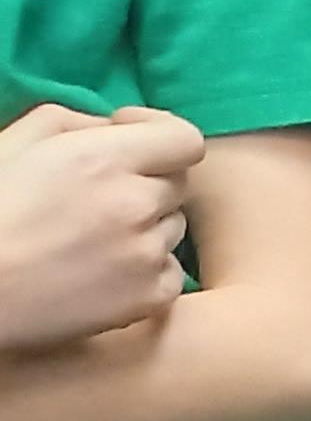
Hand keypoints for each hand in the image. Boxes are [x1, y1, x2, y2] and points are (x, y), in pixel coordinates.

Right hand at [0, 104, 200, 350]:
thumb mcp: (17, 143)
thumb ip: (75, 123)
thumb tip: (115, 127)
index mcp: (103, 159)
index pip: (183, 139)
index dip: (161, 133)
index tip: (129, 136)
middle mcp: (136, 204)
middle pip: (177, 184)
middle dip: (146, 181)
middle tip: (98, 196)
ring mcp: (147, 254)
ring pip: (173, 228)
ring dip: (146, 226)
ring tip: (93, 236)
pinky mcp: (150, 298)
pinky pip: (170, 272)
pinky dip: (146, 269)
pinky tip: (103, 270)